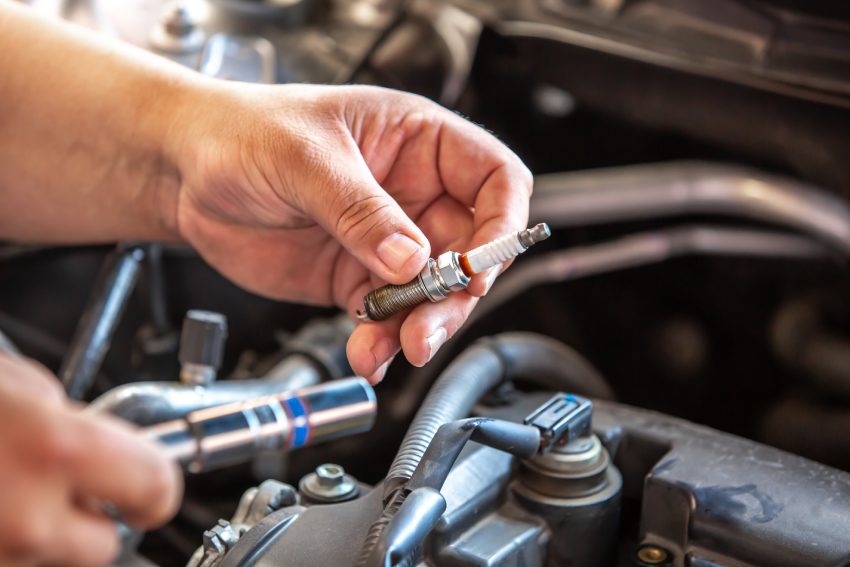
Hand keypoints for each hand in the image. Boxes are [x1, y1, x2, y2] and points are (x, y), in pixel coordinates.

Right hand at [0, 353, 181, 566]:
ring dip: (41, 533)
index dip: (159, 488)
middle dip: (93, 519)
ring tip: (6, 487)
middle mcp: (27, 516)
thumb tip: (108, 443)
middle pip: (103, 545)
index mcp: (57, 449)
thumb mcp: (22, 385)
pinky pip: (12, 560)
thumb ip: (79, 421)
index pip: (156, 486)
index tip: (155, 490)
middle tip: (67, 487)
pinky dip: (6, 539)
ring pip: (50, 559)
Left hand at [166, 83, 532, 381]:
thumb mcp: (302, 157)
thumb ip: (360, 209)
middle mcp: (412, 193)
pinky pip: (388, 318)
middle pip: (470, 250)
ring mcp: (386, 240)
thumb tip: (412, 256)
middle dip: (456, 294)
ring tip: (391, 346)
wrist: (184, 175)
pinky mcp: (356, 278)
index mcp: (417, 141)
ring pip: (432, 294)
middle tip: (427, 326)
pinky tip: (368, 352)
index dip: (502, 224)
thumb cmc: (241, 132)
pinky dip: (383, 342)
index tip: (480, 265)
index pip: (494, 180)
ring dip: (419, 326)